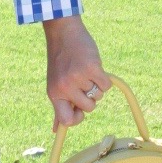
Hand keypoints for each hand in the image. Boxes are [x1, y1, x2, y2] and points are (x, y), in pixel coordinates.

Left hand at [44, 15, 112, 130]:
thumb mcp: (55, 84)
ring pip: (99, 96)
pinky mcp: (92, 68)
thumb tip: (55, 129)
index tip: (80, 110)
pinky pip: (106, 86)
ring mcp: (78, 78)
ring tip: (85, 70)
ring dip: (97, 85)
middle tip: (82, 81)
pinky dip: (104, 78)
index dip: (77, 119)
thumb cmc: (61, 61)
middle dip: (90, 97)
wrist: (63, 33)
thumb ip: (59, 106)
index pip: (67, 121)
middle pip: (89, 108)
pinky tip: (94, 66)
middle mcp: (65, 88)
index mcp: (55, 94)